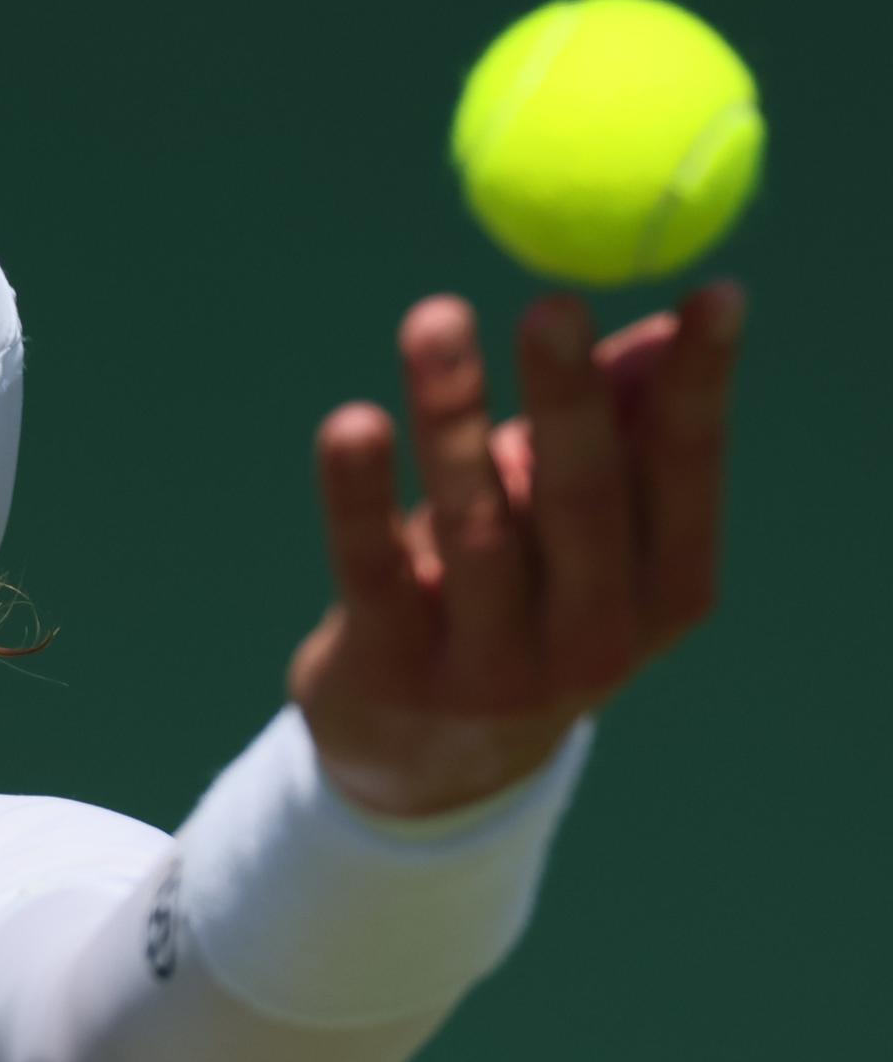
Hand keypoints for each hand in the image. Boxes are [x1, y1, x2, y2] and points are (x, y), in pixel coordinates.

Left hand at [287, 282, 743, 817]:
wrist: (427, 764)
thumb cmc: (522, 604)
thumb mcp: (583, 535)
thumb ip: (619, 433)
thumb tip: (660, 325)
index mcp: (662, 597)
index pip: (687, 480)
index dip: (700, 389)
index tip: (710, 297)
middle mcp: (591, 643)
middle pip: (581, 503)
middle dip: (567, 401)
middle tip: (551, 308)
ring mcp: (489, 669)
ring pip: (474, 528)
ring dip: (452, 418)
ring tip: (435, 321)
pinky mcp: (390, 672)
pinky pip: (371, 569)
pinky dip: (358, 496)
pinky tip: (352, 425)